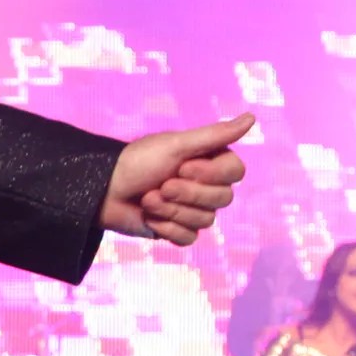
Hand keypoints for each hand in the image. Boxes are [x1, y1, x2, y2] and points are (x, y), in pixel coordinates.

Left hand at [101, 113, 251, 247]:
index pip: (236, 172)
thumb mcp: (176, 145)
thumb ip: (215, 134)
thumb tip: (252, 117)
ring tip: (148, 198)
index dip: (211, 174)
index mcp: (210, 162)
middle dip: (187, 193)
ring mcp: (193, 210)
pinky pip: (189, 237)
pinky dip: (166, 228)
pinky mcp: (177, 231)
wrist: (103, 190)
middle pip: (223, 199)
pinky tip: (149, 217)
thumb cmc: (138, 162)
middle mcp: (206, 186)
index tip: (182, 166)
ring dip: (171, 210)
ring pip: (205, 220)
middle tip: (160, 184)